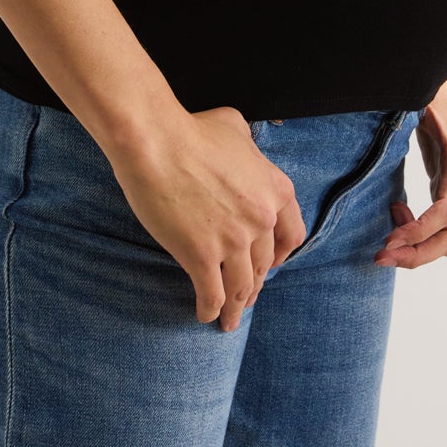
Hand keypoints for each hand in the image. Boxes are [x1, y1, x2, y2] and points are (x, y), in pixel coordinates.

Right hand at [107, 106, 306, 331]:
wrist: (155, 141)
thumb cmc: (191, 129)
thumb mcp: (236, 127)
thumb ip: (248, 148)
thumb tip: (243, 150)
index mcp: (276, 189)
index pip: (292, 235)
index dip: (281, 255)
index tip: (272, 265)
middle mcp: (261, 219)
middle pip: (263, 264)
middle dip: (254, 284)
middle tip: (244, 296)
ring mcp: (233, 241)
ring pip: (240, 286)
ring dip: (235, 307)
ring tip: (227, 319)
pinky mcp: (201, 256)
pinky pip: (211, 293)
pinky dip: (209, 308)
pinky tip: (204, 314)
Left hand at [374, 59, 446, 269]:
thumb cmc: (437, 90)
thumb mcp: (421, 98)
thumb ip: (404, 112)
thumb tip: (376, 112)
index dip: (419, 230)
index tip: (389, 240)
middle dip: (417, 254)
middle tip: (380, 257)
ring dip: (419, 250)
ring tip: (385, 245)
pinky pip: (446, 227)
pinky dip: (422, 233)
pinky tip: (397, 211)